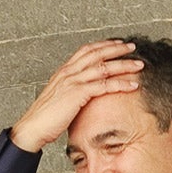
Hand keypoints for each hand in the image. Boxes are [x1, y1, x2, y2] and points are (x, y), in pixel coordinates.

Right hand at [9, 40, 142, 152]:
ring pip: (104, 67)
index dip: (103, 45)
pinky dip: (120, 83)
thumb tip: (81, 95)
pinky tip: (132, 84)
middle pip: (97, 53)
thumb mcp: (58, 99)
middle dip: (117, 49)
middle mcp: (69, 72)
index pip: (86, 50)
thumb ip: (71, 92)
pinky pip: (104, 85)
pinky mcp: (78, 94)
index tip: (117, 44)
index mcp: (64, 71)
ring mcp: (73, 81)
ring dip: (124, 64)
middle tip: (132, 47)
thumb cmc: (44, 118)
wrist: (32, 127)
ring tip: (139, 64)